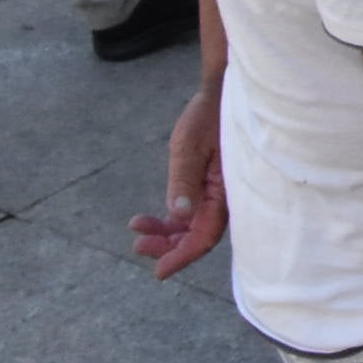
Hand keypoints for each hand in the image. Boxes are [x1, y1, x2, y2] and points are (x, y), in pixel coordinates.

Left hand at [126, 84, 227, 278]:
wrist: (220, 92)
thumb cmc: (208, 115)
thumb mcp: (189, 146)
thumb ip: (185, 181)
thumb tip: (178, 216)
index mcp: (224, 191)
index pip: (204, 236)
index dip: (182, 256)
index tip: (158, 270)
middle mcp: (223, 196)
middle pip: (197, 235)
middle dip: (168, 246)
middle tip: (138, 245)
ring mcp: (216, 191)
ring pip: (192, 225)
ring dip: (167, 233)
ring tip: (138, 231)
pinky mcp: (208, 183)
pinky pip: (191, 211)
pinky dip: (170, 219)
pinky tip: (149, 217)